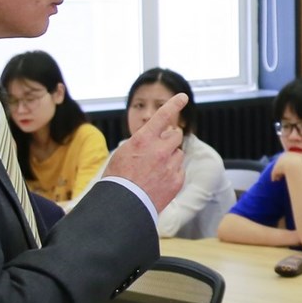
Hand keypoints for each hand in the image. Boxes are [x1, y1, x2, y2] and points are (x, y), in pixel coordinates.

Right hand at [104, 93, 187, 210]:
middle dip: (170, 138)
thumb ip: (144, 141)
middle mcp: (160, 149)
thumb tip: (161, 134)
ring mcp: (170, 165)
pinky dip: (172, 172)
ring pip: (178, 153)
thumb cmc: (118, 179)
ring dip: (170, 156)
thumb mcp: (124, 152)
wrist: (123, 205)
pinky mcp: (177, 180)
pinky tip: (159, 180)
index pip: (162, 116)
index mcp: (143, 139)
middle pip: (176, 134)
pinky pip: (179, 169)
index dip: (174, 104)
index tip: (183, 97)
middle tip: (161, 146)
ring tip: (155, 169)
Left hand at [270, 150, 301, 181]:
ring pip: (276, 169)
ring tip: (279, 178)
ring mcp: (277, 164)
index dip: (287, 163)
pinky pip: (273, 174)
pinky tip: (276, 180)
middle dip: (281, 168)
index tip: (289, 168)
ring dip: (277, 173)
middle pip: (280, 163)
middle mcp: (280, 158)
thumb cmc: (300, 161)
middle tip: (285, 173)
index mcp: (286, 154)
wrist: (294, 166)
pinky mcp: (275, 170)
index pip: (284, 158)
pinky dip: (274, 177)